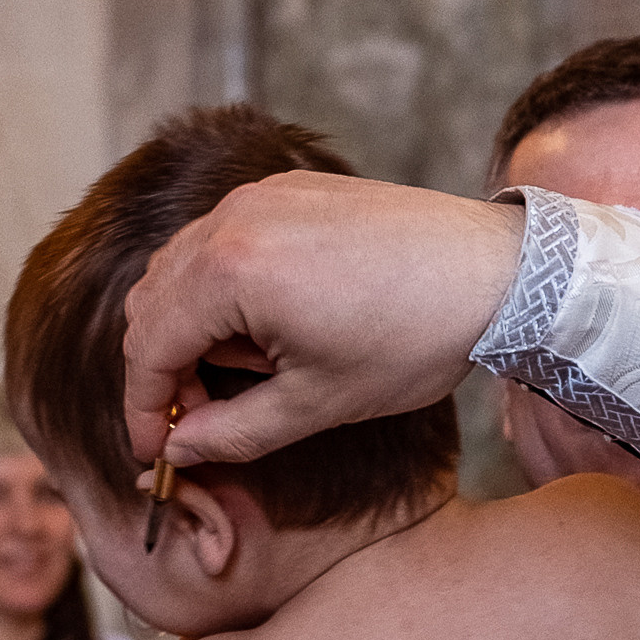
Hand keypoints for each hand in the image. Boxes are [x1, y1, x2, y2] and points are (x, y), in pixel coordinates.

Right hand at [122, 176, 525, 480]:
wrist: (496, 272)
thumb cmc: (414, 339)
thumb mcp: (317, 404)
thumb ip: (233, 432)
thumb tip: (179, 450)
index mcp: (230, 272)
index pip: (148, 347)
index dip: (143, 409)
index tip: (154, 451)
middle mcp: (231, 219)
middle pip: (151, 302)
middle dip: (163, 368)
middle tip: (201, 419)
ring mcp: (258, 196)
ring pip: (180, 267)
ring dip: (190, 326)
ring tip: (248, 373)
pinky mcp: (287, 189)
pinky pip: (221, 238)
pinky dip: (222, 286)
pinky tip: (272, 325)